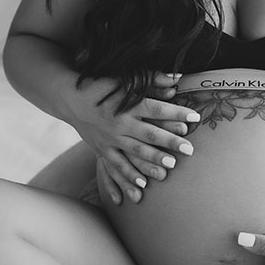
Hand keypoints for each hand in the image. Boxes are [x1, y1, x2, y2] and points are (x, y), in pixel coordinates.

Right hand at [68, 71, 199, 205]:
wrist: (69, 98)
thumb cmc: (102, 86)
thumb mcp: (125, 78)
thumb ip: (152, 79)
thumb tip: (177, 79)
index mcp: (127, 104)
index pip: (156, 109)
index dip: (176, 113)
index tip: (195, 117)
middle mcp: (120, 123)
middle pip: (149, 134)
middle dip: (170, 142)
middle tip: (189, 149)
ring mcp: (110, 139)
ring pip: (134, 153)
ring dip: (153, 161)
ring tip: (170, 167)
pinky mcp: (102, 150)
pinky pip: (116, 166)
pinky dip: (128, 176)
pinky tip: (142, 186)